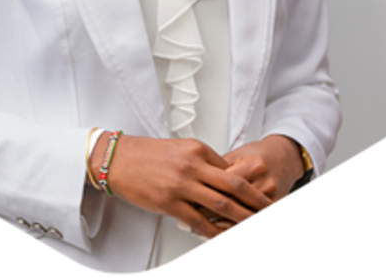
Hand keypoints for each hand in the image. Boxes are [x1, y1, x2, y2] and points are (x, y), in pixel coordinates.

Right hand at [89, 133, 274, 240]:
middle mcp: (192, 165)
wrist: (118, 159)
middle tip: (268, 211)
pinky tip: (222, 237)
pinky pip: (197, 220)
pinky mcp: (168, 202)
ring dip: (240, 218)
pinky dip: (213, 231)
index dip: (248, 184)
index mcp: (197, 149)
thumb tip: (220, 177)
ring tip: (253, 227)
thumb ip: (200, 162)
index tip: (259, 194)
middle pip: (233, 185)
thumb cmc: (146, 154)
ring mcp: (181, 184)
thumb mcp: (179, 149)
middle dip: (255, 200)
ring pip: (220, 204)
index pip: (230, 169)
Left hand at [192, 135, 305, 229]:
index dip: (204, 193)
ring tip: (201, 229)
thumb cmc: (258, 155)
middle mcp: (264, 184)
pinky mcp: (275, 214)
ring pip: (241, 221)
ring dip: (220, 228)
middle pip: (232, 205)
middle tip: (190, 216)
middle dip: (208, 213)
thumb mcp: (237, 154)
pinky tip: (221, 236)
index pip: (224, 185)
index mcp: (253, 166)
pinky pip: (254, 229)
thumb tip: (194, 180)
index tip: (189, 198)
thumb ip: (217, 167)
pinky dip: (236, 234)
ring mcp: (271, 200)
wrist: (284, 158)